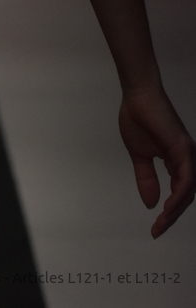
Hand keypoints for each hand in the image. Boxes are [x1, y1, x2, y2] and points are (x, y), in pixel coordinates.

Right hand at [118, 85, 195, 237]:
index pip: (178, 193)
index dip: (169, 213)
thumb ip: (146, 178)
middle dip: (173, 216)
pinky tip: (168, 207)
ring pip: (188, 190)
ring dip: (176, 210)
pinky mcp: (184, 149)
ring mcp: (187, 154)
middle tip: (157, 230)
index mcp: (177, 161)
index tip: (155, 228)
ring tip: (162, 223)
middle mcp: (187, 160)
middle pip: (186, 196)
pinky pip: (186, 179)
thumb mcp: (139, 155)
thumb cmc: (137, 118)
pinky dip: (179, 195)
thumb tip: (150, 204)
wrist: (137, 95)